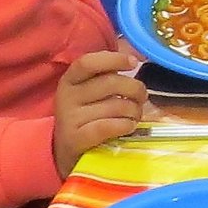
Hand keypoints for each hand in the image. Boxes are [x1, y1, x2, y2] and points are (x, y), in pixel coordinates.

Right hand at [52, 49, 145, 176]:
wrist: (65, 151)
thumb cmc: (87, 114)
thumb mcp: (91, 90)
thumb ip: (110, 72)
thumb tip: (140, 56)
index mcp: (70, 79)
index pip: (88, 62)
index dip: (114, 59)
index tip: (134, 63)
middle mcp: (66, 97)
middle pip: (111, 83)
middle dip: (136, 89)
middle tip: (141, 98)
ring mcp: (69, 119)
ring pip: (116, 106)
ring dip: (134, 111)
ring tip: (135, 115)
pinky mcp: (75, 139)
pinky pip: (108, 126)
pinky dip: (125, 125)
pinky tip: (129, 126)